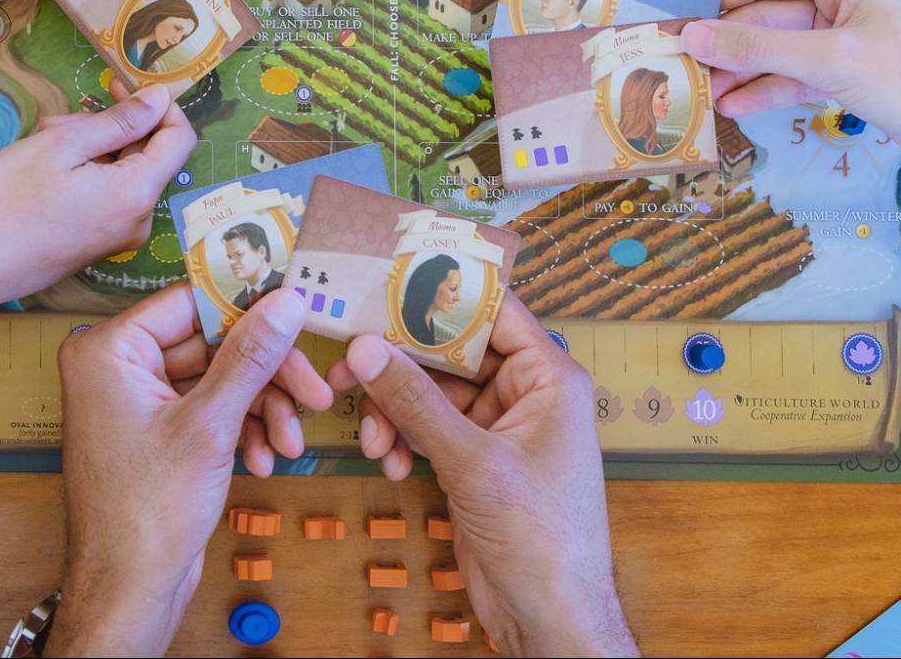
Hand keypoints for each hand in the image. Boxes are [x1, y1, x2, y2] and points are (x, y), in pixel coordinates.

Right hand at [0, 85, 193, 393]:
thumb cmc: (8, 199)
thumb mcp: (62, 145)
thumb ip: (120, 121)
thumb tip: (162, 98)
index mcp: (138, 193)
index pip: (180, 138)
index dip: (157, 105)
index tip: (120, 87)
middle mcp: (138, 219)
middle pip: (146, 154)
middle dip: (109, 127)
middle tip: (59, 121)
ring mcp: (117, 236)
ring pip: (120, 171)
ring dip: (88, 148)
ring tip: (41, 144)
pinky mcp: (95, 243)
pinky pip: (105, 195)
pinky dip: (82, 173)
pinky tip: (41, 169)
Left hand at [51, 287, 331, 655]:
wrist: (130, 590)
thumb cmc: (147, 512)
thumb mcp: (210, 425)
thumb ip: (250, 356)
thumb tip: (286, 302)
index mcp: (109, 350)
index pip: (190, 303)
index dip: (248, 309)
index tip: (298, 313)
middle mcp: (117, 367)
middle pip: (212, 343)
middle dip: (266, 375)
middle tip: (314, 392)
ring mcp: (138, 400)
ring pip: (219, 378)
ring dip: (261, 407)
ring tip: (290, 441)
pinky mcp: (159, 430)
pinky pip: (210, 408)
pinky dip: (243, 428)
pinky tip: (266, 457)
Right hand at [325, 298, 635, 657]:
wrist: (550, 616)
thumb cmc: (542, 538)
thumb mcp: (472, 463)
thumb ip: (416, 403)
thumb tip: (366, 350)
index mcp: (549, 377)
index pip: (494, 311)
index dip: (442, 294)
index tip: (387, 283)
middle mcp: (526, 395)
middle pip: (452, 353)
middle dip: (401, 366)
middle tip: (349, 366)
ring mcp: (499, 430)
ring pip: (434, 395)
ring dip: (396, 412)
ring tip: (373, 440)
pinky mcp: (476, 462)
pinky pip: (430, 430)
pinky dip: (404, 441)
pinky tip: (388, 463)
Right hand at [678, 0, 900, 186]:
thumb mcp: (832, 61)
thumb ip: (758, 46)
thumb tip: (692, 35)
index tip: (673, 23)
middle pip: (768, 13)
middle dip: (726, 42)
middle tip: (675, 65)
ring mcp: (849, 37)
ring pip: (780, 48)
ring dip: (742, 71)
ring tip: (697, 94)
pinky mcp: (853, 74)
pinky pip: (798, 74)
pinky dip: (768, 89)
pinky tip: (734, 106)